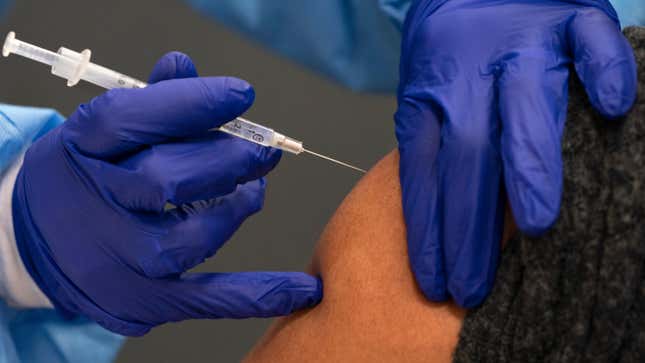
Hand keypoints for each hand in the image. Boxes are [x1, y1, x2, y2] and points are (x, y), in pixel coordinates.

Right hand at [12, 52, 321, 335]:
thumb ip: (148, 101)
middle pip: (165, 180)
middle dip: (227, 161)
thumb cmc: (85, 176)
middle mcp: (94, 207)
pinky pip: (206, 299)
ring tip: (252, 192)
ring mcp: (117, 260)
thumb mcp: (99, 133)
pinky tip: (303, 289)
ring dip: (235, 211)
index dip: (190, 104)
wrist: (35, 243)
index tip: (242, 95)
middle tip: (262, 149)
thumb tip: (185, 66)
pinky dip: (258, 294)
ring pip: (188, 240)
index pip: (129, 119)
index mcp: (80, 150)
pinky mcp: (143, 300)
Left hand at [395, 0, 636, 306]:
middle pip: (466, 154)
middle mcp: (471, 73)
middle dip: (468, 224)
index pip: (423, 171)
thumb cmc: (453, 55)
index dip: (428, 229)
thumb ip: (434, 145)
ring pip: (525, 104)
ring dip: (529, 164)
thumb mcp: (426, 96)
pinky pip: (591, 42)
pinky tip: (614, 108)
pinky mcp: (569, 19)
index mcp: (430, 95)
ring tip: (533, 225)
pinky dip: (605, 72)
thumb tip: (438, 221)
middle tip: (472, 283)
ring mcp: (522, 44)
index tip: (434, 281)